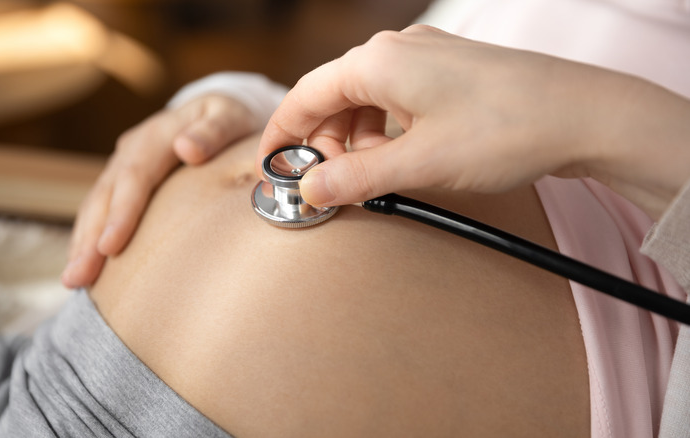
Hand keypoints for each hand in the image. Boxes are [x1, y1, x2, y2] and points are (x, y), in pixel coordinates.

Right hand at [63, 95, 257, 287]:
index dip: (121, 212)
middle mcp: (131, 151)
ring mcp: (122, 168)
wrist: (215, 112)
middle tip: (77, 277)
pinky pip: (100, 212)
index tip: (110, 247)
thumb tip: (187, 148)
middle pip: (105, 197)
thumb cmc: (228, 120)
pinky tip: (86, 270)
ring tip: (73, 281)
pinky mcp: (122, 184)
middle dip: (89, 239)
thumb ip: (213, 132)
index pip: (134, 177)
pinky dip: (89, 239)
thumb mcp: (229, 117)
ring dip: (82, 244)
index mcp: (156, 136)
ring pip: (95, 207)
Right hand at [258, 25, 689, 218]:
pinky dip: (384, 130)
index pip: (305, 96)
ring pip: (364, 99)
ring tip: (373, 175)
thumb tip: (311, 189)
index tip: (269, 166)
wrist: (583, 115)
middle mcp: (397, 50)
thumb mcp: (419, 163)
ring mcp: (425, 58)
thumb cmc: (506, 130)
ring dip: (356, 140)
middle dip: (323, 143)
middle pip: (333, 96)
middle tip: (331, 185)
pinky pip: (395, 99)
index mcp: (378, 62)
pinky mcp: (447, 72)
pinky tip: (400, 155)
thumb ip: (355, 177)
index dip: (281, 135)